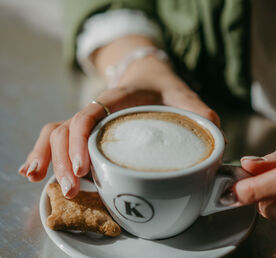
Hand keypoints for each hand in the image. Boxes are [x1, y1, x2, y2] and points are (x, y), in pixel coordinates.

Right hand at [18, 58, 219, 198]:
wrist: (148, 76)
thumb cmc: (163, 87)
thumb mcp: (183, 94)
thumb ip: (199, 112)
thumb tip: (216, 140)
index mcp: (117, 100)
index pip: (89, 115)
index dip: (81, 140)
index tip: (85, 168)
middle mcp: (97, 110)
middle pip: (64, 129)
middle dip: (61, 160)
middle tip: (71, 187)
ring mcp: (89, 121)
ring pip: (55, 133)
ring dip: (46, 157)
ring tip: (39, 180)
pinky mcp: (87, 132)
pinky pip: (59, 138)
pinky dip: (44, 154)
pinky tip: (35, 173)